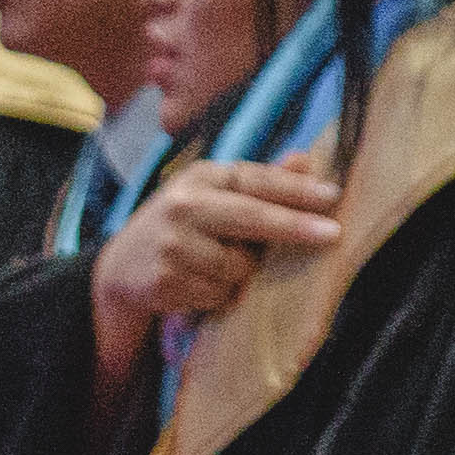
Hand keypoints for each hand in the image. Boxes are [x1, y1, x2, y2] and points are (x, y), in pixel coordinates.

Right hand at [97, 160, 338, 328]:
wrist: (121, 268)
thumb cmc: (182, 226)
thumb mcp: (214, 195)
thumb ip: (261, 181)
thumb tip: (306, 160)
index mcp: (200, 177)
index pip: (255, 180)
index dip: (296, 189)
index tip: (333, 196)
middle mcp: (183, 206)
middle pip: (251, 218)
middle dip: (295, 227)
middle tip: (333, 234)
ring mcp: (172, 245)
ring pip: (239, 267)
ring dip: (242, 273)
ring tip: (215, 265)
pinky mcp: (166, 280)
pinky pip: (220, 294)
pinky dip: (220, 294)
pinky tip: (198, 283)